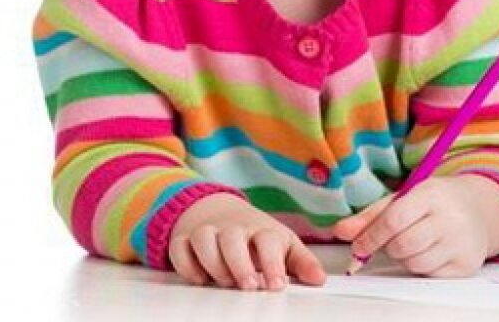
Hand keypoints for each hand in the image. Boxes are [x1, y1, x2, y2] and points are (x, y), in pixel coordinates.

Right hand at [167, 192, 326, 290]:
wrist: (220, 211)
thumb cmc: (256, 235)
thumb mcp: (283, 244)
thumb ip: (301, 262)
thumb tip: (319, 279)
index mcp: (261, 229)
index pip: (268, 239)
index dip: (272, 262)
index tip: (277, 285)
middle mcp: (233, 229)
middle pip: (233, 238)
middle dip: (240, 264)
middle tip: (249, 286)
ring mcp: (208, 231)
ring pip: (204, 239)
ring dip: (213, 263)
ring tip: (226, 282)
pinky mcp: (185, 239)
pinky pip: (179, 248)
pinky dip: (187, 264)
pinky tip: (200, 279)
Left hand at [331, 175, 498, 277]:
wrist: (477, 209)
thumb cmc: (432, 203)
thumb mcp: (403, 199)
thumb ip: (370, 216)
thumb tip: (340, 231)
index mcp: (431, 194)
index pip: (394, 219)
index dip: (372, 236)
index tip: (359, 245)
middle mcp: (450, 217)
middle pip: (403, 245)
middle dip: (389, 248)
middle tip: (391, 241)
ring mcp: (461, 242)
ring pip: (414, 264)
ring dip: (405, 258)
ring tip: (413, 242)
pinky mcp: (466, 264)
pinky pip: (430, 274)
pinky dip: (421, 266)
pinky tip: (429, 251)